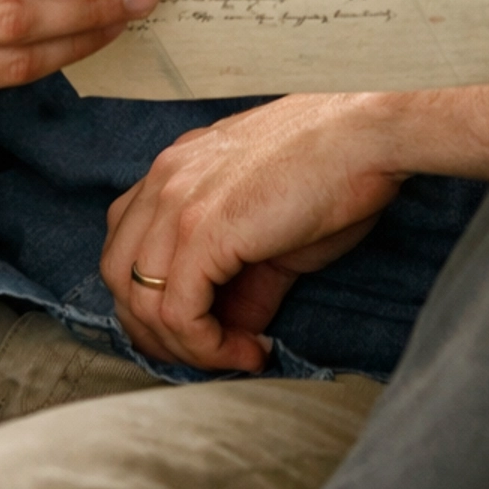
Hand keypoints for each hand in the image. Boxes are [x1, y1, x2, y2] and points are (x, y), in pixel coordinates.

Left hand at [101, 97, 407, 372]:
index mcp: (176, 167)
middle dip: (156, 330)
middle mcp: (165, 179)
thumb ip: (239, 275)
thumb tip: (231, 332)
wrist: (370, 133)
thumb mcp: (272, 225)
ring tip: (237, 354)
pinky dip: (209, 347)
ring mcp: (179, 203)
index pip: (126, 245)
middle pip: (118, 277)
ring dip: (186, 347)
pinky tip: (249, 351)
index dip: (153, 298)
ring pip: (142, 303)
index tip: (201, 330)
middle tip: (208, 354)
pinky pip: (179, 314)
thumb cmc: (336, 168)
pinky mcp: (203, 230)